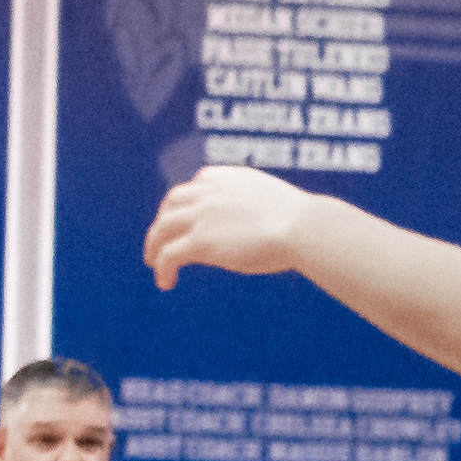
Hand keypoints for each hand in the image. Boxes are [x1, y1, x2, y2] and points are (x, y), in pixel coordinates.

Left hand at [143, 165, 317, 290]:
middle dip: (164, 220)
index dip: (188, 200)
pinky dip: (162, 268)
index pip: (198, 182)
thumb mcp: (282, 205)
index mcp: (232, 178)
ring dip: (154, 246)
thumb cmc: (307, 223)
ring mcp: (203, 215)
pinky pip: (169, 254)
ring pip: (162, 229)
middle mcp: (211, 192)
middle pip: (172, 202)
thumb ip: (266, 209)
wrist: (305, 228)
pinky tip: (166, 282)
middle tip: (161, 239)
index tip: (189, 214)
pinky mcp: (200, 241)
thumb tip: (277, 227)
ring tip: (154, 262)